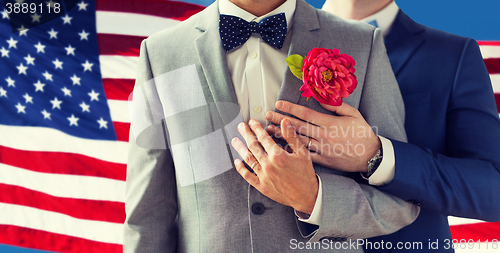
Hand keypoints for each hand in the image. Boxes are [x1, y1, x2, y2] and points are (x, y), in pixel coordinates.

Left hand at [231, 118, 317, 214]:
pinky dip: (241, 168)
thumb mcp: (302, 153)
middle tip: (241, 127)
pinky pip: (248, 176)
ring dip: (240, 148)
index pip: (263, 137)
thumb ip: (291, 137)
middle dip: (246, 134)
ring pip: (248, 159)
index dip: (256, 128)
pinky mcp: (262, 186)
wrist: (307, 196)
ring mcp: (264, 176)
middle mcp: (268, 165)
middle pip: (253, 146)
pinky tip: (237, 162)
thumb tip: (285, 122)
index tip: (252, 123)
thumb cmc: (305, 175)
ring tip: (235, 141)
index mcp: (278, 155)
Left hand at [266, 100, 380, 172]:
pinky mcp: (323, 160)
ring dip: (282, 136)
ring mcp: (323, 149)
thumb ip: (336, 106)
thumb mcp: (353, 114)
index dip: (290, 108)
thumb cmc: (363, 133)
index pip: (305, 114)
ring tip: (269, 131)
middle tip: (267, 116)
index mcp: (330, 123)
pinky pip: (305, 155)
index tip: (279, 104)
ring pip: (297, 141)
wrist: (372, 156)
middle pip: (297, 127)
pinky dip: (292, 151)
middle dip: (280, 120)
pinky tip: (282, 147)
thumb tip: (321, 99)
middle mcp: (324, 136)